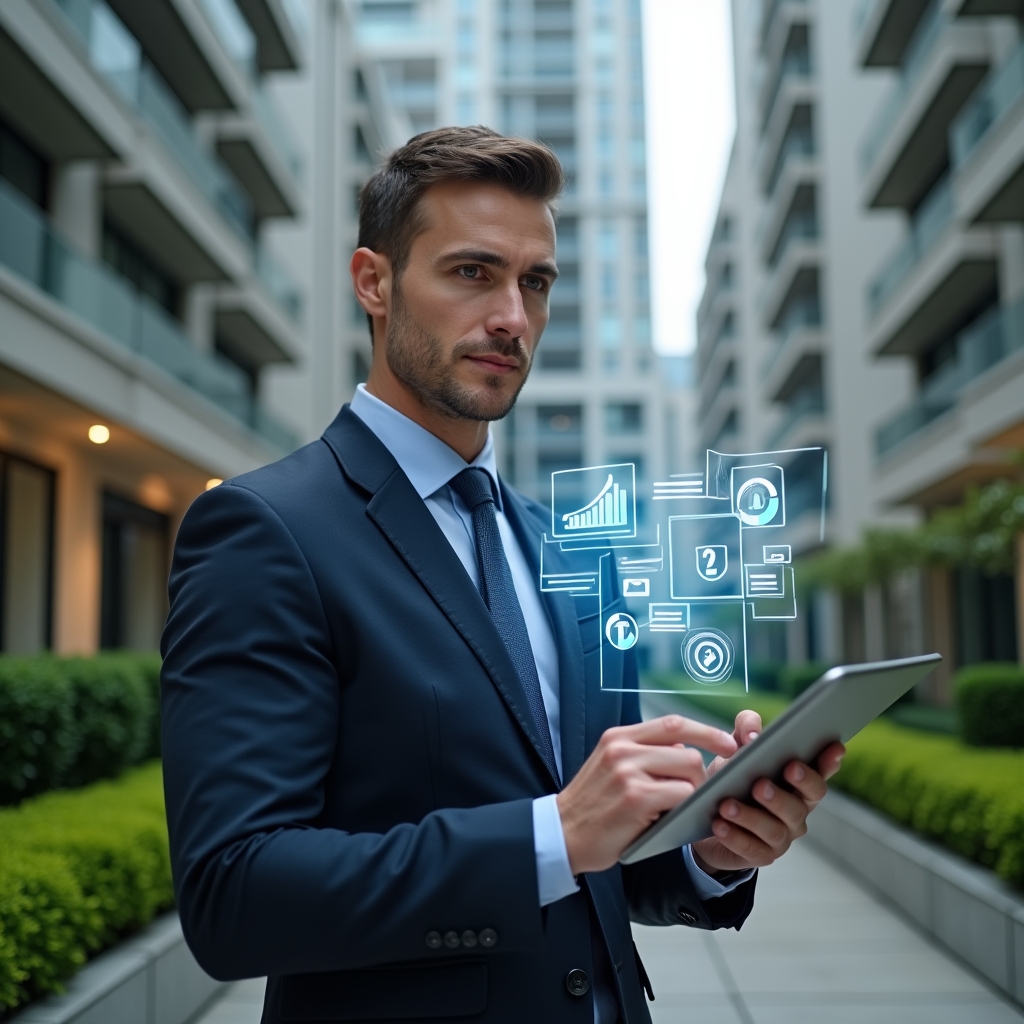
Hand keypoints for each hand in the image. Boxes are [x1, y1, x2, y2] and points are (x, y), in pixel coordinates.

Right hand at [556, 716, 737, 874]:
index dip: (706, 731)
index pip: (673, 723)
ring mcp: (628, 772)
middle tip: (694, 795)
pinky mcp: (636, 797)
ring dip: (693, 792)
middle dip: (699, 774)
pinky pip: (681, 795)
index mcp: (618, 737)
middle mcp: (623, 748)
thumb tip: (683, 749)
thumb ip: (643, 753)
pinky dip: (686, 808)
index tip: (727, 743)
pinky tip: (674, 819)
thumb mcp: (611, 766)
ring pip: (688, 771)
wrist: (563, 833)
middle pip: (686, 750)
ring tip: (679, 809)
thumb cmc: (593, 805)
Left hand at [691, 710, 845, 874]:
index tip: (833, 747)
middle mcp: (797, 810)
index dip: (829, 762)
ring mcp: (782, 836)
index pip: (820, 772)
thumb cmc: (731, 778)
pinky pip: (752, 849)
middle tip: (760, 784)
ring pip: (775, 829)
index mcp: (797, 782)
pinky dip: (734, 836)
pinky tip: (719, 825)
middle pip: (802, 804)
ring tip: (727, 805)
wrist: (706, 817)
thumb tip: (752, 734)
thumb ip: (746, 730)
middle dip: (782, 794)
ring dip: (750, 816)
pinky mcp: (762, 855)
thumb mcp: (735, 749)